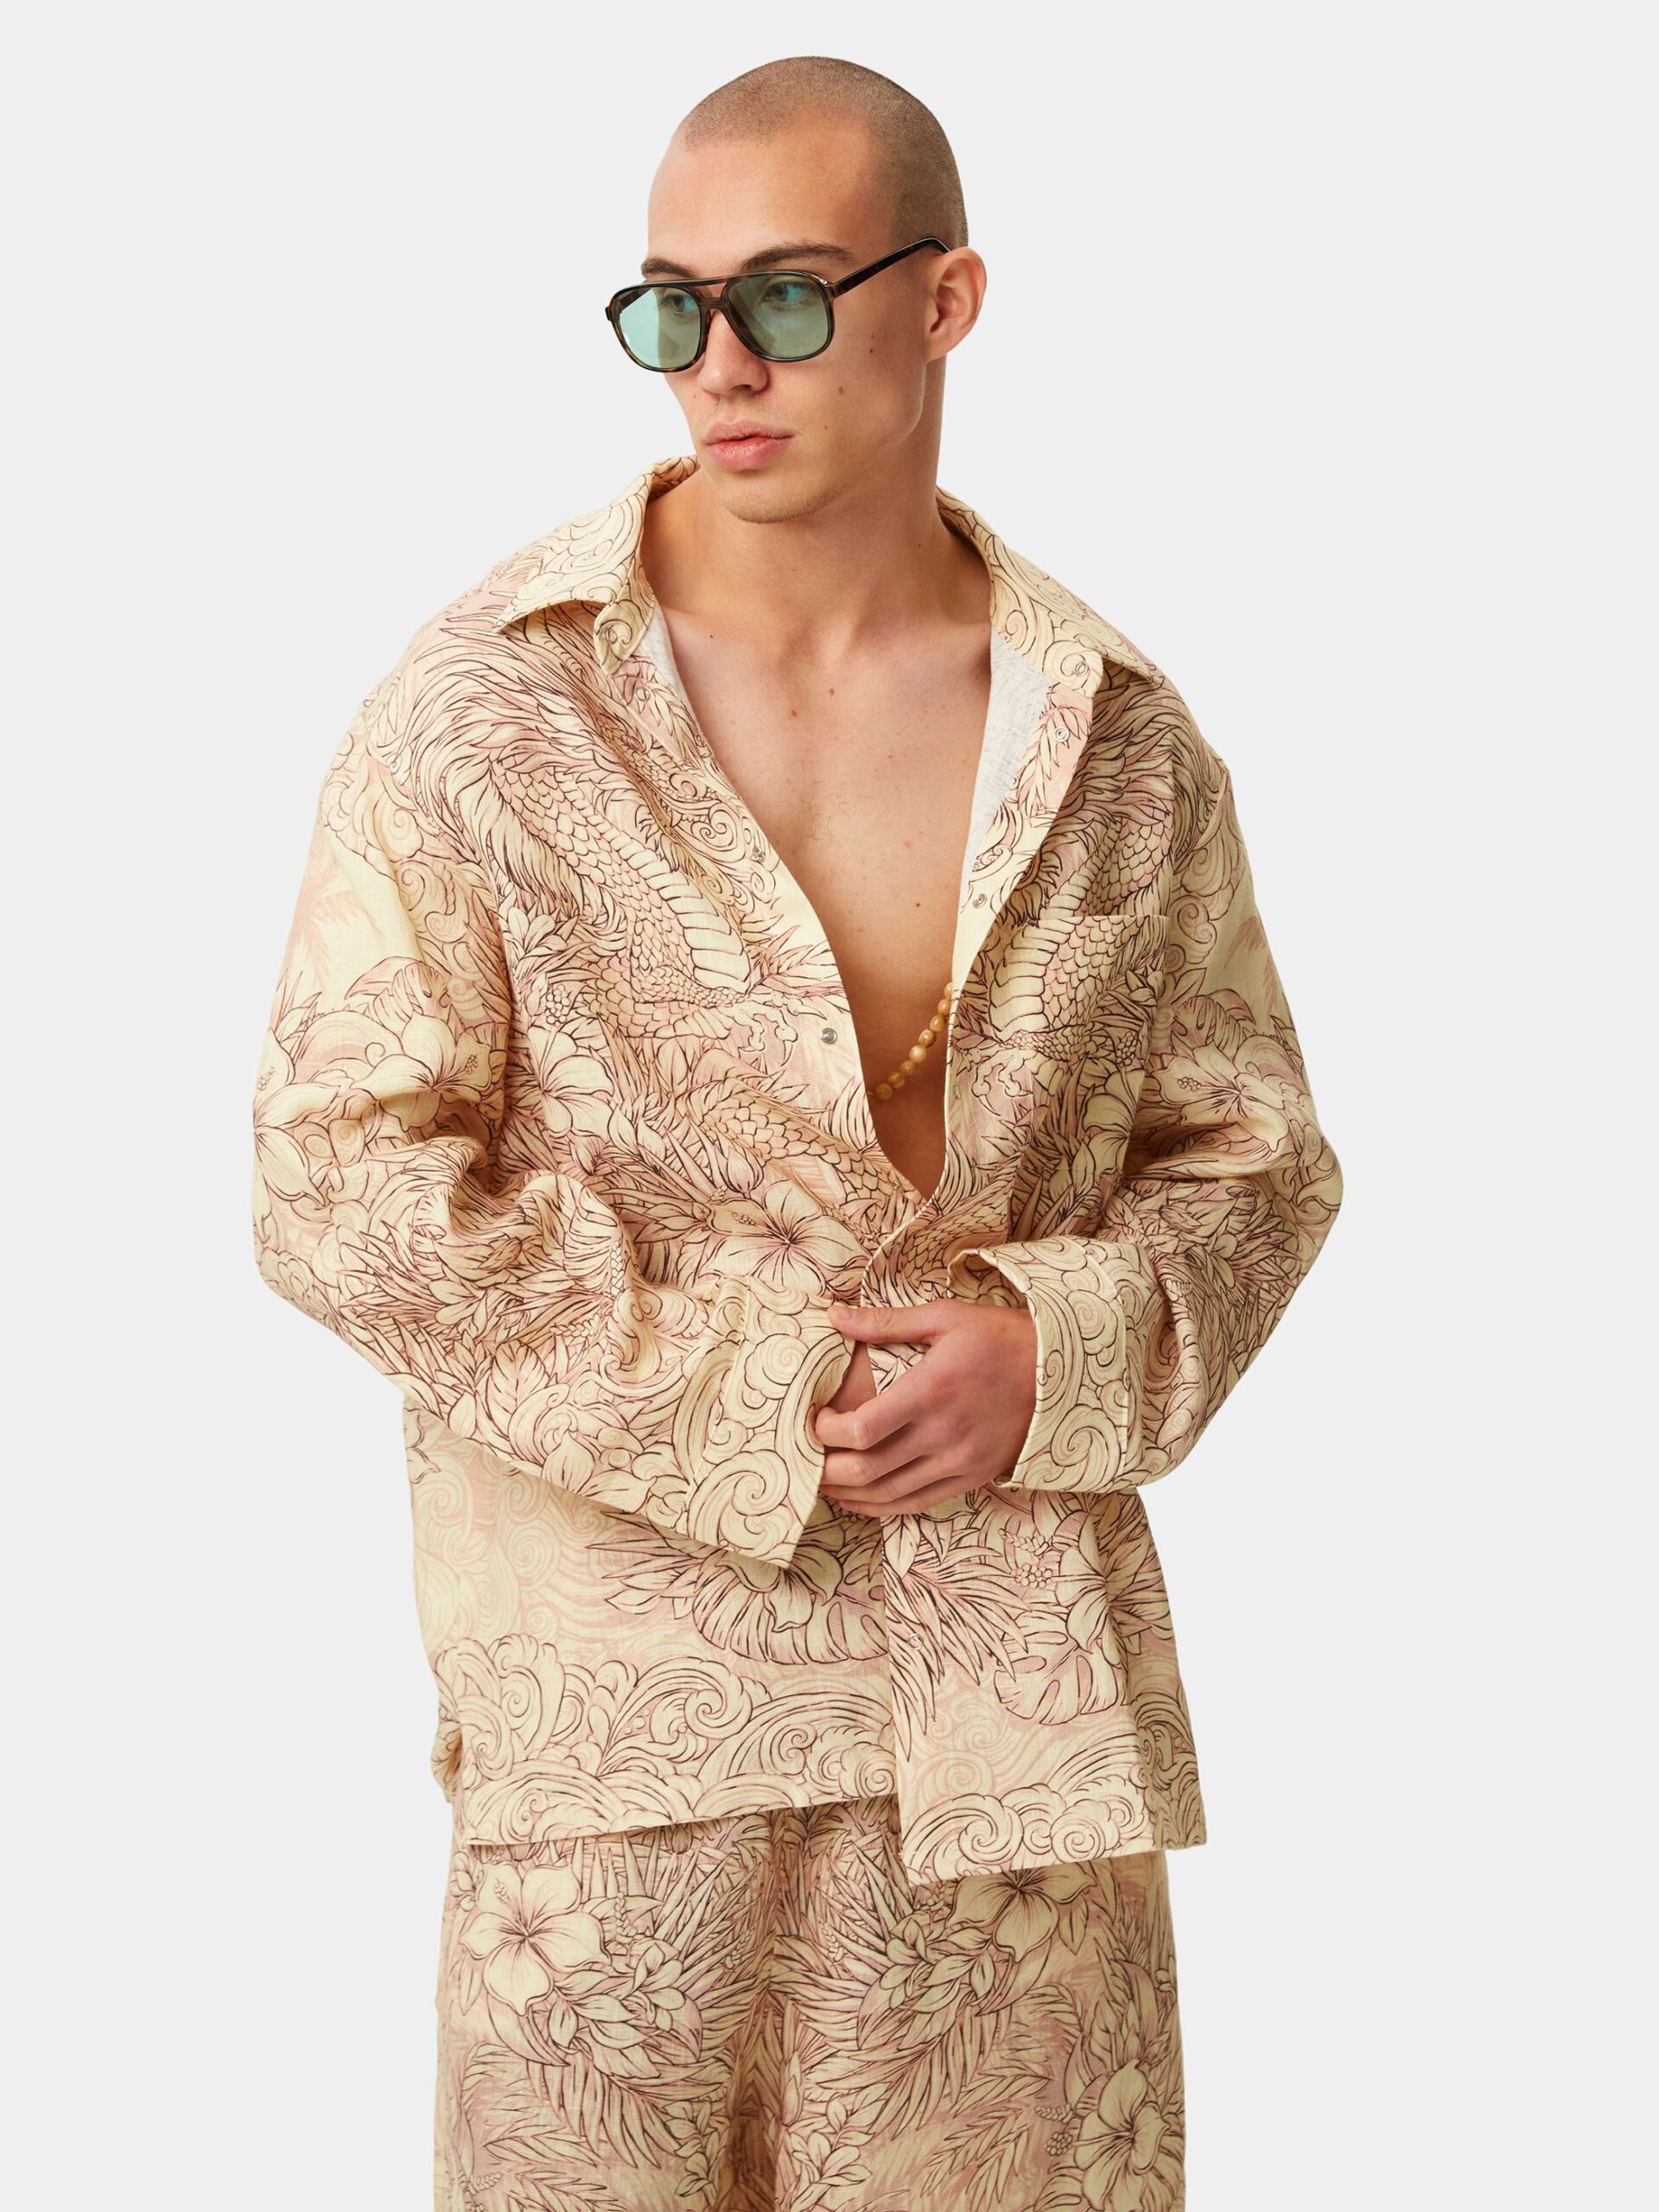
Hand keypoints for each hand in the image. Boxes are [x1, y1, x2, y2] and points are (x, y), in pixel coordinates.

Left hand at [814, 1298, 1036, 1514]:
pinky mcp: (972, 1476)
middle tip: (807, 1458)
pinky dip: (882, 1507)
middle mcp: (943, 1433)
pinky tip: (860, 1499)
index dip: (828, 1432)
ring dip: (848, 1494)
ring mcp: (960, 1460)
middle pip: (868, 1469)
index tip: (816, 1421)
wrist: (1058, 1373)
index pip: (864, 1428)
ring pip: (889, 1494)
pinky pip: (918, 1503)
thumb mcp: (944, 1317)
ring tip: (823, 1482)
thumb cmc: (997, 1338)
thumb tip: (834, 1316)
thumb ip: (885, 1323)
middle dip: (827, 1470)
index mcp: (930, 1390)